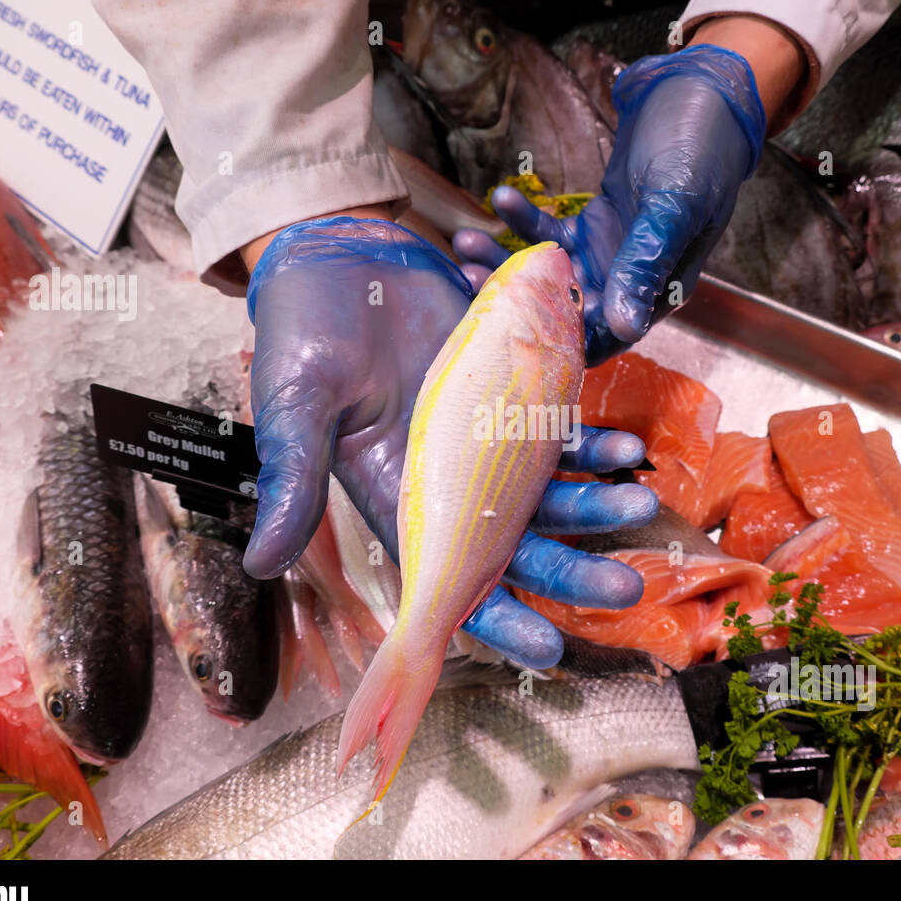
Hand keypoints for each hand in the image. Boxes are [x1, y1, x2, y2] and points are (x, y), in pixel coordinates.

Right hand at [243, 217, 657, 666]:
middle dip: (571, 570)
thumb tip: (261, 564)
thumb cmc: (304, 327)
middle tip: (627, 588)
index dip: (497, 619)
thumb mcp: (295, 403)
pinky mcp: (509, 387)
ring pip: (549, 491)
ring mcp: (484, 435)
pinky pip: (559, 428)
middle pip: (518, 544)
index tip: (547, 650)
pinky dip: (592, 443)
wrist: (339, 249)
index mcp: (396, 496)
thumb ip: (291, 476)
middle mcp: (449, 479)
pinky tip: (624, 447)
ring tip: (640, 506)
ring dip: (595, 506)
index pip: (450, 577)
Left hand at [455, 43, 769, 363]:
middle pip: (566, 311)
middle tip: (470, 274)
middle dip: (516, 297)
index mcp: (661, 290)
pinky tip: (500, 197)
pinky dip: (523, 220)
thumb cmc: (702, 147)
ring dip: (507, 260)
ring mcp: (610, 255)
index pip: (605, 338)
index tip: (508, 320)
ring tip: (467, 239)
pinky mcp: (593, 226)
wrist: (703, 93)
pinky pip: (550, 233)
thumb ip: (646, 262)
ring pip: (549, 275)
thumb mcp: (674, 205)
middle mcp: (633, 282)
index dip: (557, 338)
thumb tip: (624, 327)